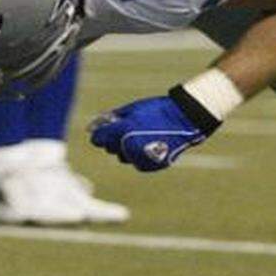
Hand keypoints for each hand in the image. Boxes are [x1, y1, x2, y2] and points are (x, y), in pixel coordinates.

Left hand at [88, 97, 208, 171]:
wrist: (184, 119)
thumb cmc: (156, 110)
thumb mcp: (131, 109)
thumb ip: (110, 119)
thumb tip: (90, 128)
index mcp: (123, 131)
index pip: (98, 139)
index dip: (101, 133)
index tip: (107, 129)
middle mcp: (129, 147)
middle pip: (110, 148)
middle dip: (115, 140)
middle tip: (130, 128)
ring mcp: (140, 158)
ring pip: (123, 157)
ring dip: (127, 148)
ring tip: (143, 135)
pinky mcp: (150, 165)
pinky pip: (136, 162)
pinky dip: (139, 155)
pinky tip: (149, 143)